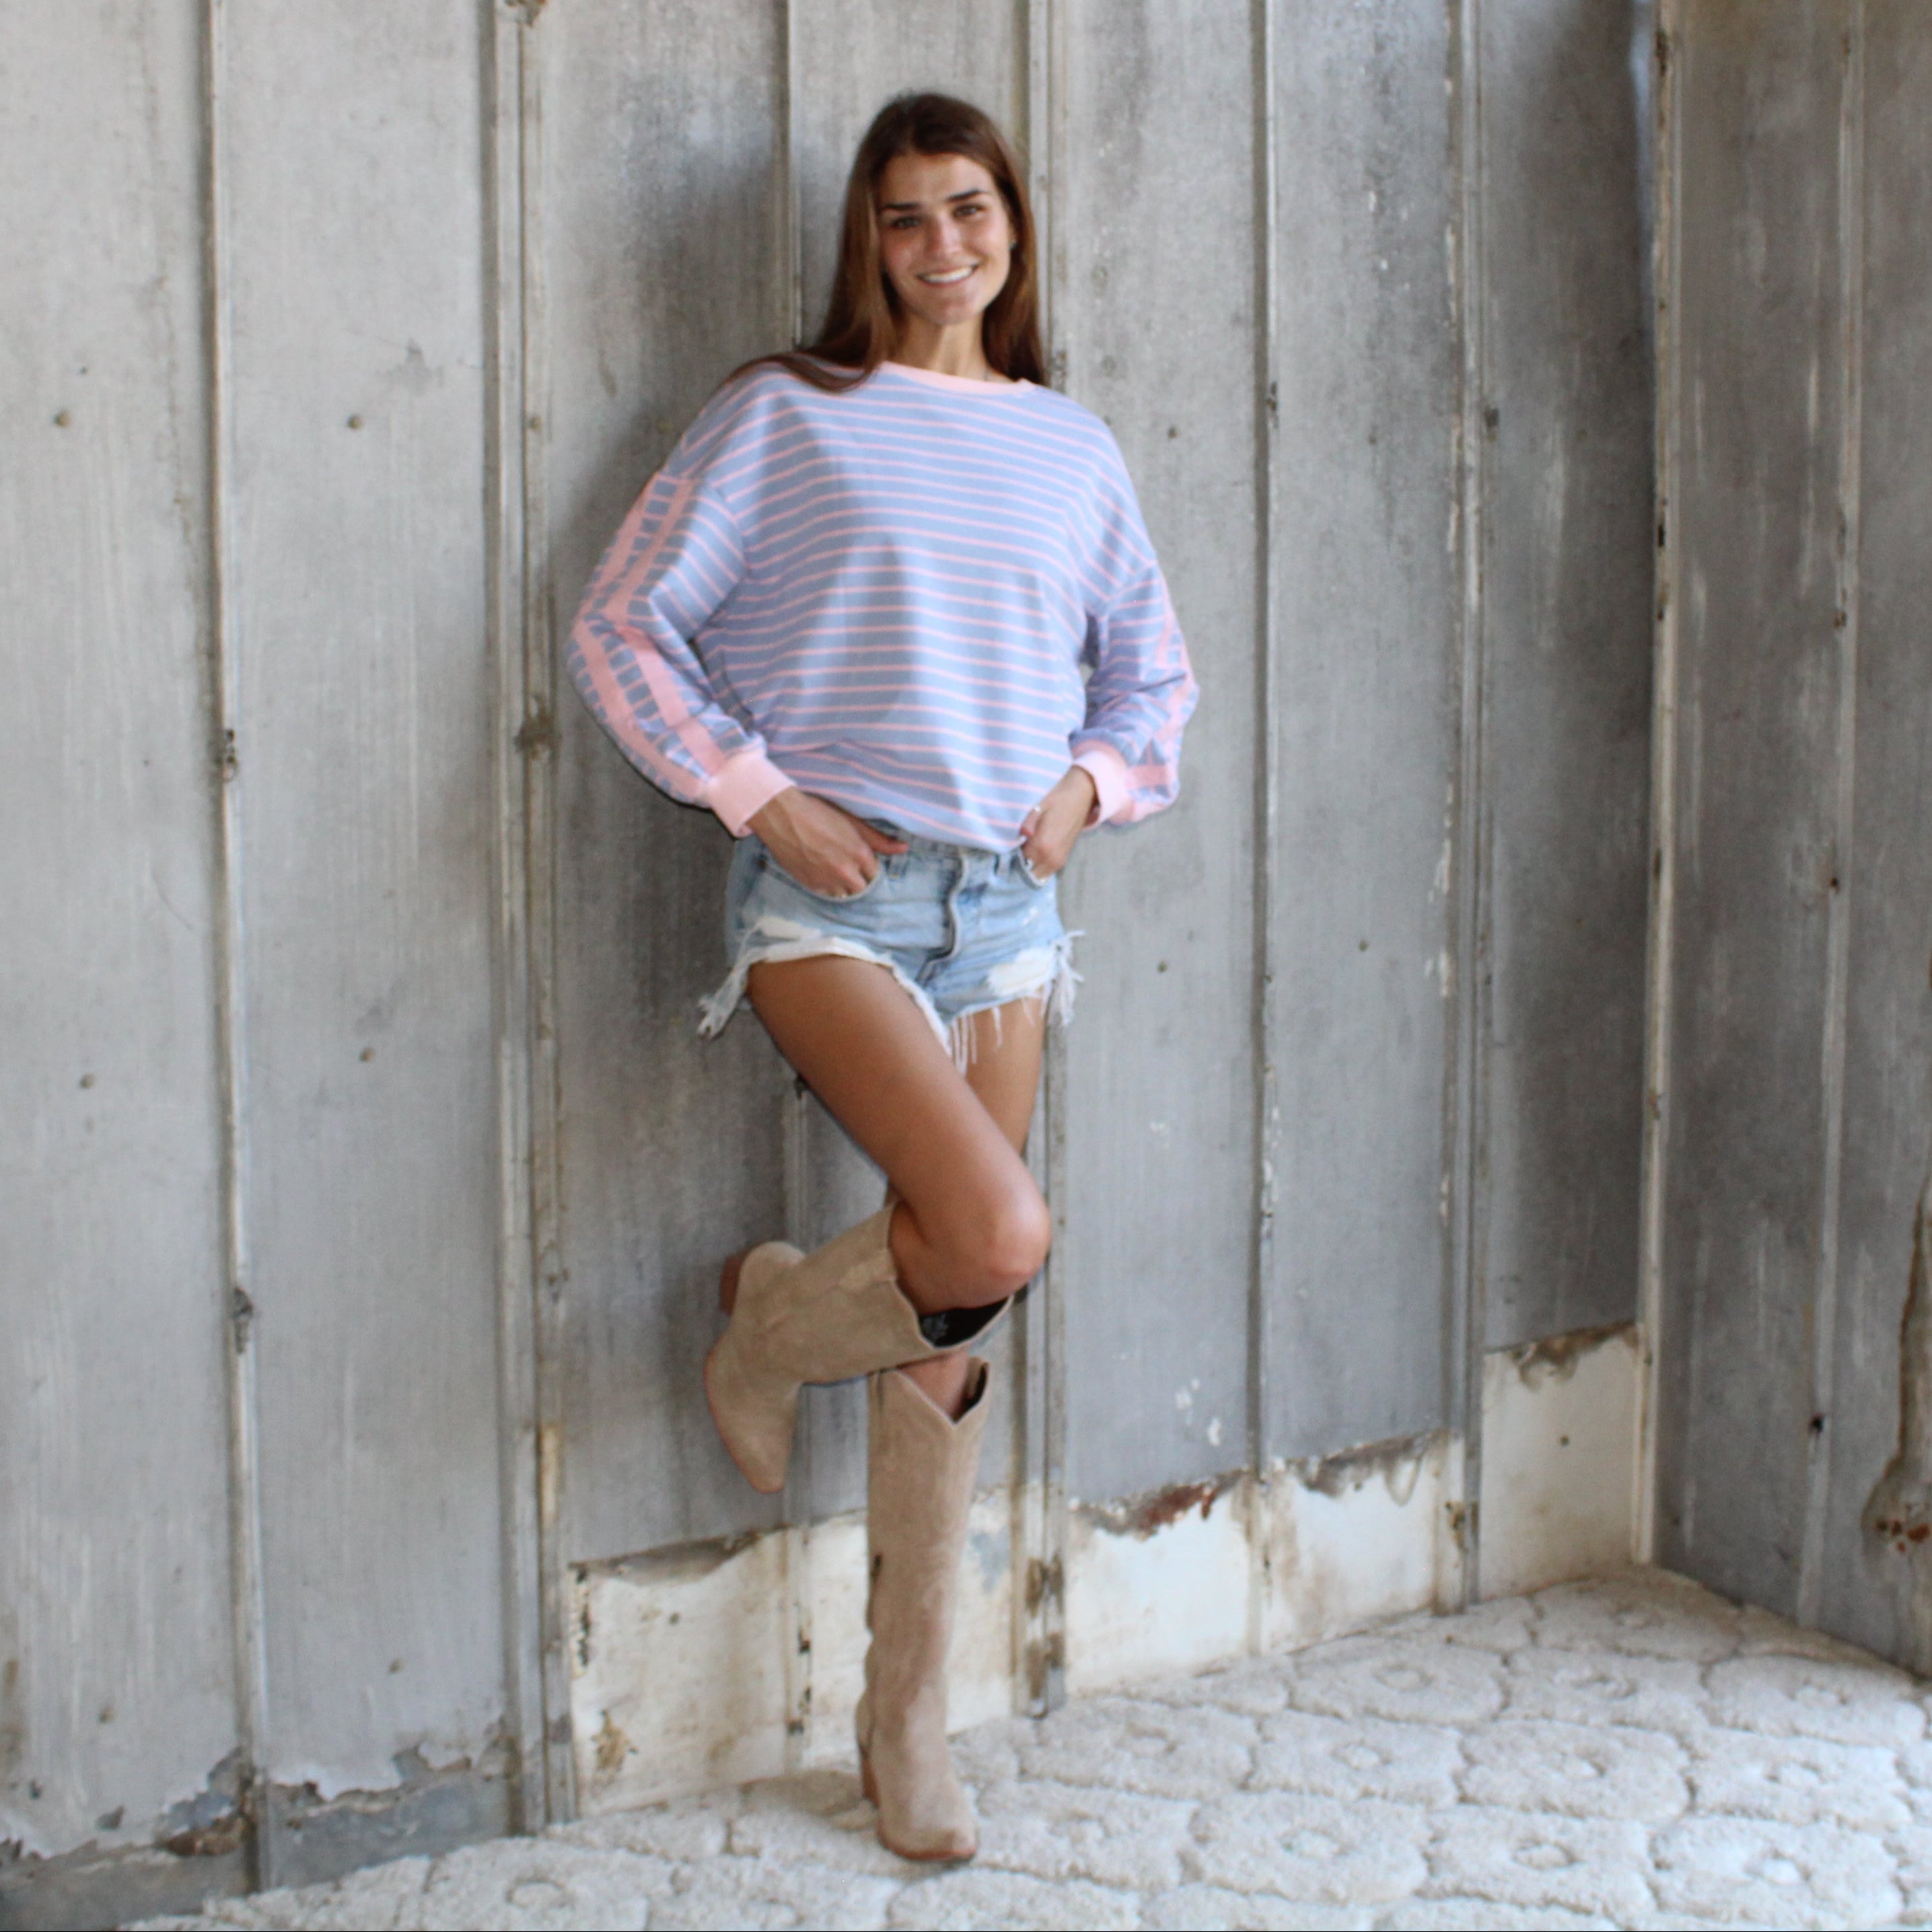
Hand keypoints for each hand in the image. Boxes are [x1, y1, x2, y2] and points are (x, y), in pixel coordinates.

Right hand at [748, 788, 905, 896]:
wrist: (782, 815)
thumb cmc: (817, 811)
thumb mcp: (852, 820)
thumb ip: (878, 839)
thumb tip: (903, 848)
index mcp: (860, 853)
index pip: (876, 875)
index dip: (870, 870)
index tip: (864, 865)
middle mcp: (846, 871)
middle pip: (863, 889)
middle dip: (860, 881)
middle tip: (851, 869)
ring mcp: (827, 880)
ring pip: (845, 895)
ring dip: (844, 887)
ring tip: (836, 872)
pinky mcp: (810, 884)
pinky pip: (826, 894)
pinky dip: (828, 888)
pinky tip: (823, 874)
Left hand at [1019, 765, 1097, 880]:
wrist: (1080, 798)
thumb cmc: (1057, 800)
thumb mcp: (1038, 808)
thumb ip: (1027, 823)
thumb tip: (1022, 834)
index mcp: (1042, 845)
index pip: (1018, 862)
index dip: (1009, 857)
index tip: (1004, 851)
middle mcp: (1050, 858)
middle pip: (1027, 873)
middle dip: (1018, 867)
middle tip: (1011, 855)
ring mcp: (1058, 861)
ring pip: (1037, 875)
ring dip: (1029, 869)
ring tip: (1021, 855)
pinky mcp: (1063, 859)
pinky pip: (1046, 872)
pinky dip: (1038, 868)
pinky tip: (1032, 856)